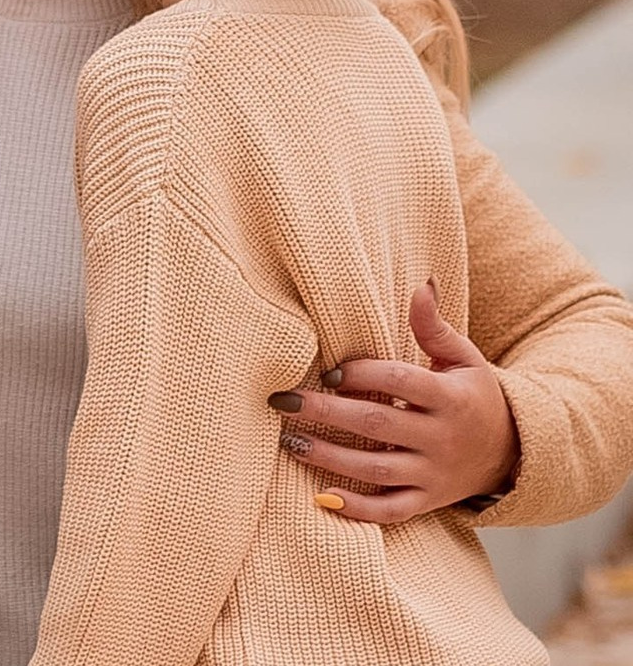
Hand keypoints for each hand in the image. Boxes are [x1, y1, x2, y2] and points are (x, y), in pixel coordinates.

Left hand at [270, 279, 520, 522]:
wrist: (512, 453)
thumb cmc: (474, 394)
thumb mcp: (464, 358)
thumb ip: (435, 326)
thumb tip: (422, 284)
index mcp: (450, 397)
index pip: (400, 382)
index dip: (362, 374)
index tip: (327, 371)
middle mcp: (441, 438)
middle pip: (378, 425)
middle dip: (326, 413)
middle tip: (282, 401)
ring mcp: (434, 475)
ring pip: (377, 470)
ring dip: (329, 458)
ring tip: (289, 442)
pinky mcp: (428, 502)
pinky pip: (390, 511)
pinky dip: (358, 509)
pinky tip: (321, 498)